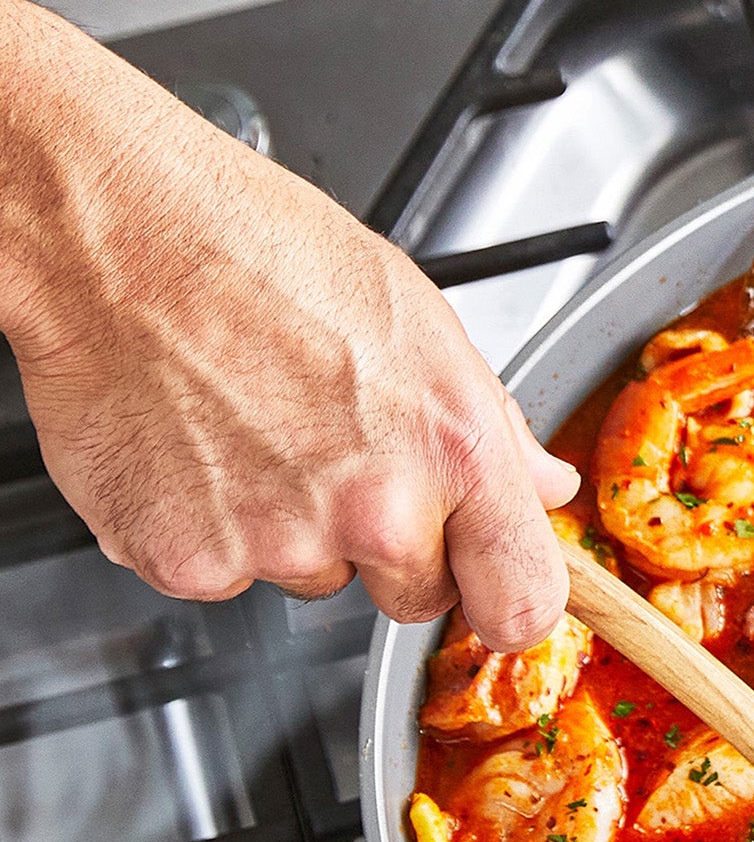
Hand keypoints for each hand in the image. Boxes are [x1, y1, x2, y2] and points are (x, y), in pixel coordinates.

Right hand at [0, 0, 578, 647]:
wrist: (120, 239)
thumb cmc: (265, 255)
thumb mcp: (423, 322)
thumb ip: (496, 426)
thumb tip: (544, 483)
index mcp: (454, 450)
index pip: (523, 602)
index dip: (511, 602)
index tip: (498, 591)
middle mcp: (375, 510)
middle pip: (418, 599)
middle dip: (396, 549)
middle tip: (347, 459)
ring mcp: (277, 545)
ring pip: (319, 580)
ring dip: (300, 530)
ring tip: (264, 429)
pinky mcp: (187, 562)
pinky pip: (228, 576)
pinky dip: (217, 529)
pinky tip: (206, 449)